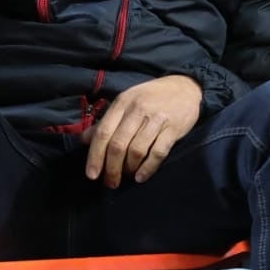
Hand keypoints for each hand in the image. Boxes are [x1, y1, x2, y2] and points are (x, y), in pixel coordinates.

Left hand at [82, 74, 202, 186]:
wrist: (186, 87)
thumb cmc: (152, 97)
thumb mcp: (127, 102)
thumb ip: (107, 121)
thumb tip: (84, 140)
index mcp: (123, 103)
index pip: (103, 132)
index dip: (95, 156)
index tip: (92, 175)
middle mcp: (138, 110)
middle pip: (118, 144)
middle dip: (111, 168)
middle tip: (110, 183)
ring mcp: (157, 119)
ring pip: (136, 150)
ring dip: (129, 169)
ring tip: (126, 177)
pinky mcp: (173, 128)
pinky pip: (158, 153)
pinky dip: (148, 168)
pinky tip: (141, 177)